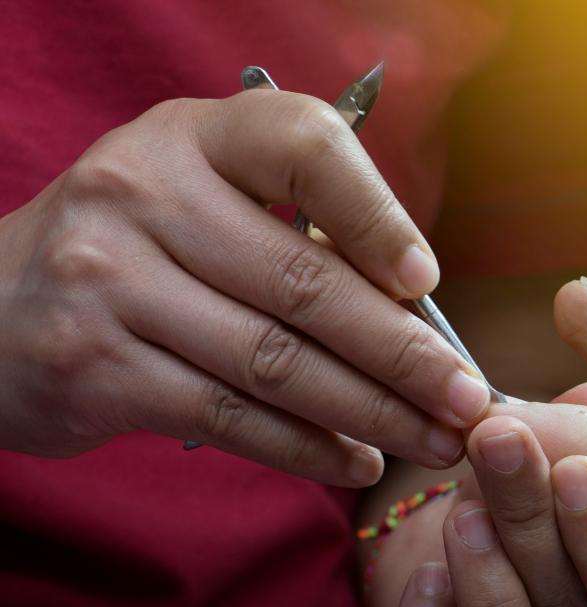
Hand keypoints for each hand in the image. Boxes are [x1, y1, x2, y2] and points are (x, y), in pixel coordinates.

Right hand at [0, 91, 490, 483]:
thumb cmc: (142, 251)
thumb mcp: (207, 200)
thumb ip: (298, 233)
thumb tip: (420, 311)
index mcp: (193, 138)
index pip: (303, 148)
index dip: (377, 215)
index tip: (428, 281)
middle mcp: (143, 196)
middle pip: (306, 284)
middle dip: (406, 356)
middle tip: (470, 403)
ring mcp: (109, 283)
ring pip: (277, 362)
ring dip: (373, 413)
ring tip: (435, 443)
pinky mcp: (93, 369)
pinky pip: (230, 418)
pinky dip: (306, 449)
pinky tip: (357, 464)